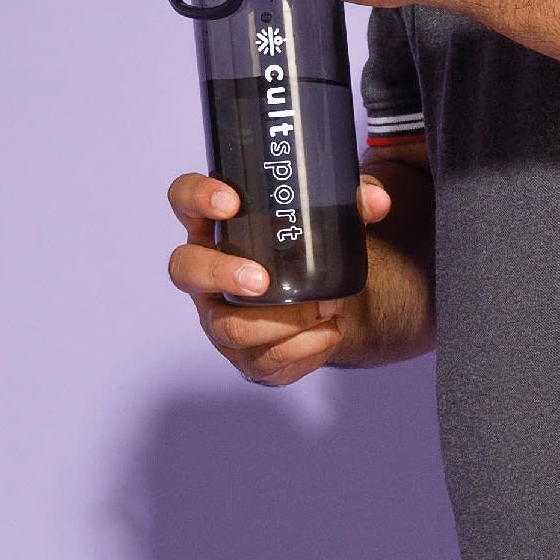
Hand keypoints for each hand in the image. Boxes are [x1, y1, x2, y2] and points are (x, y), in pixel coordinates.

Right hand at [164, 166, 394, 385]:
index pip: (184, 200)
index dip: (196, 198)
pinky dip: (306, 347)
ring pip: (228, 327)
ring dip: (281, 321)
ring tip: (323, 308)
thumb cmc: (307, 253)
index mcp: (218, 227)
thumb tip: (376, 201)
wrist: (323, 306)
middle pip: (185, 270)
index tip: (230, 202)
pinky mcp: (243, 356)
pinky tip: (330, 332)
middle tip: (262, 280)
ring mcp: (218, 318)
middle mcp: (206, 274)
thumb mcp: (329, 221)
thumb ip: (352, 204)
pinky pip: (264, 361)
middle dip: (222, 274)